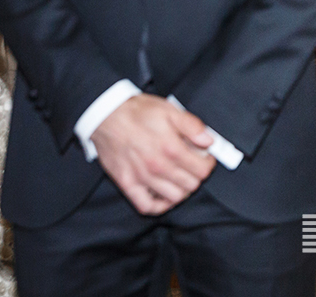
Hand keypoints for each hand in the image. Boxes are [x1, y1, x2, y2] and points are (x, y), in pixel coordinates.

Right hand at [90, 94, 215, 214]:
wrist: (106, 116)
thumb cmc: (137, 112)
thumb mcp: (169, 110)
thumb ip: (192, 126)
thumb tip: (209, 140)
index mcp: (170, 148)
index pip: (202, 170)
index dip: (208, 165)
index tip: (207, 159)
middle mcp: (157, 166)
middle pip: (191, 185)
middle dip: (197, 176)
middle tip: (194, 167)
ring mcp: (142, 178)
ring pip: (174, 197)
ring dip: (183, 190)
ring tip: (181, 178)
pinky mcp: (127, 184)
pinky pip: (147, 206)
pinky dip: (160, 205)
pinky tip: (165, 195)